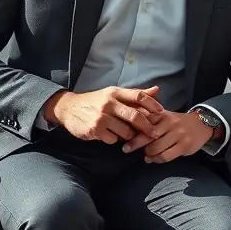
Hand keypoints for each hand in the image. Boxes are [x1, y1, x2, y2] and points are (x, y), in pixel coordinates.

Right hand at [45, 86, 162, 143]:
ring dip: (130, 135)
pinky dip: (115, 139)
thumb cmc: (96, 101)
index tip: (161, 112)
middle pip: (135, 116)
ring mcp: (101, 117)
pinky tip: (111, 136)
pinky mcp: (94, 130)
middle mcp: (109, 103)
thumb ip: (135, 94)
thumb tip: (157, 90)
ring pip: (126, 131)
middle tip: (154, 134)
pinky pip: (113, 139)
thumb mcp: (113, 93)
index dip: (152, 104)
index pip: (138, 96)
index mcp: (115, 92)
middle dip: (147, 127)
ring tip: (128, 135)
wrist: (69, 108)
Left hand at [122, 110, 215, 163]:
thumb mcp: (164, 115)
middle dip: (135, 144)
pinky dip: (157, 160)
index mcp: (162, 114)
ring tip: (146, 155)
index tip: (122, 135)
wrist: (201, 124)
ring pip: (156, 148)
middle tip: (126, 149)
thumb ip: (148, 118)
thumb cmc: (177, 122)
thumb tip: (128, 126)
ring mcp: (178, 134)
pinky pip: (166, 156)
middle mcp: (170, 123)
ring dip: (148, 154)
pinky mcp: (184, 145)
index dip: (132, 129)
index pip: (144, 121)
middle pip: (148, 135)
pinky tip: (154, 159)